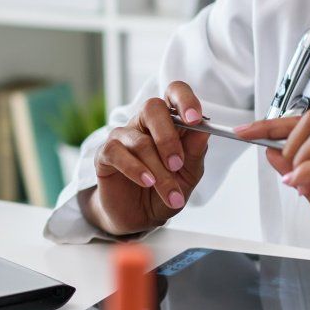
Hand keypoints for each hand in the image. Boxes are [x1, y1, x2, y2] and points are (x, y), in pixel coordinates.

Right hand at [84, 81, 211, 234]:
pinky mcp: (105, 154)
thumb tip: (205, 130)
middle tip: (177, 164)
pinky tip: (146, 182)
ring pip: (140, 141)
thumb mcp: (188, 173)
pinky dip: (135, 169)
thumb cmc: (164, 189)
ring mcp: (122, 137)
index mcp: (169, 121)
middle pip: (152, 108)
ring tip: (169, 193)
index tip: (195, 119)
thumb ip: (195, 152)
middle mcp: (144, 123)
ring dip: (159, 171)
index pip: (174, 93)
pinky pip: (117, 153)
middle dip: (168, 138)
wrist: (140, 217)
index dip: (185, 100)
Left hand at [232, 109, 309, 286]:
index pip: (305, 126)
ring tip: (295, 179)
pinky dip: (308, 171)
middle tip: (280, 164)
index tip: (245, 132)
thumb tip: (274, 154)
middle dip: (283, 134)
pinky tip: (298, 184)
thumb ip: (301, 176)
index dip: (270, 126)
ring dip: (297, 153)